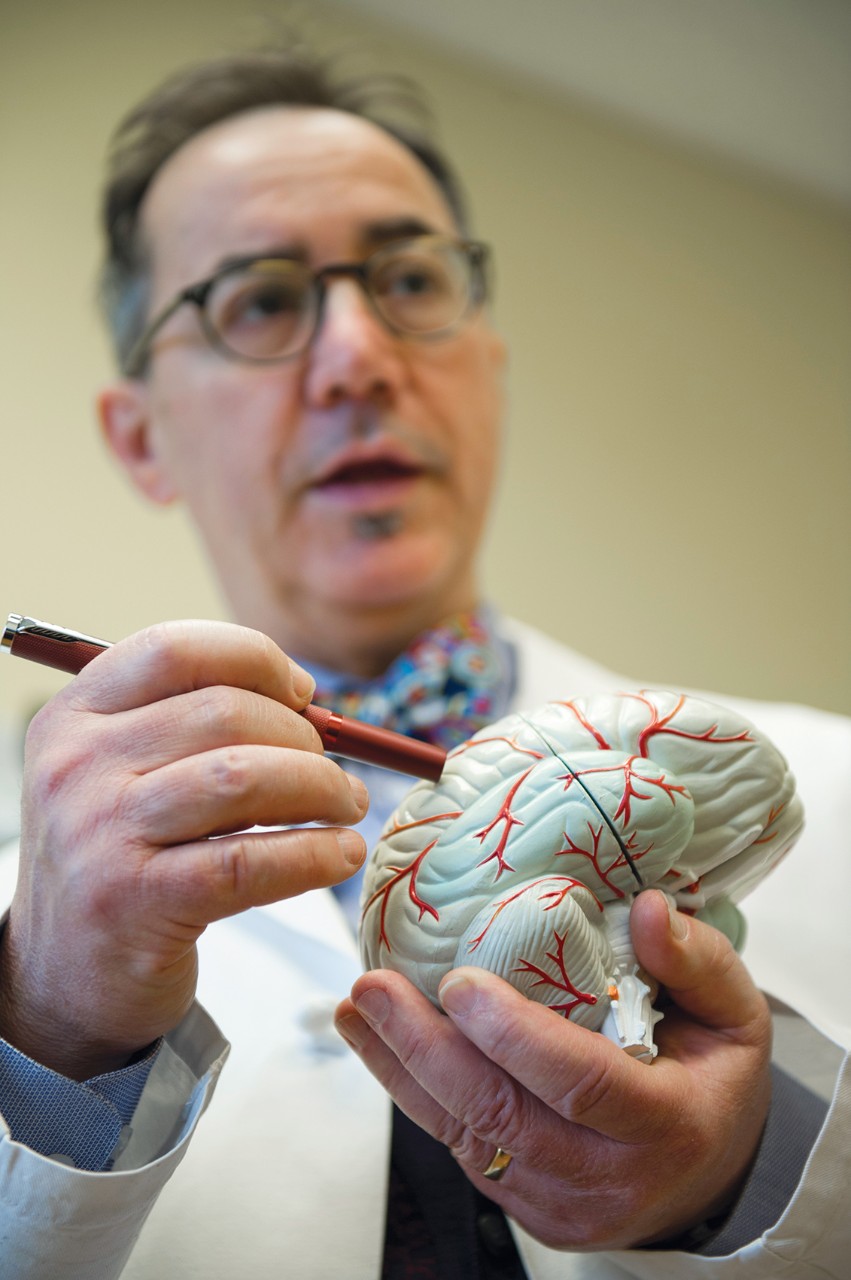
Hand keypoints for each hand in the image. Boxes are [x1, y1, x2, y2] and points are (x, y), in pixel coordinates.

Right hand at [0, 620, 367, 1079]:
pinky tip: (341, 854)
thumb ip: (193, 726)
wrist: (62, 977)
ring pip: (243, 778)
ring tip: (347, 806)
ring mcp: (99, 832)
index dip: (256, 660)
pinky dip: (312, 854)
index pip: (175, 648)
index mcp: (74, 716)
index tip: (303, 694)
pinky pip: (248, 861)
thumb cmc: (121, 859)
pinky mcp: (133, 901)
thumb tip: (305, 696)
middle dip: (304, 736)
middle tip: (334, 770)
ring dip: (320, 787)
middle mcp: (76, 765)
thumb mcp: (126, 774)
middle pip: (224, 711)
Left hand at [335, 889, 771, 1249]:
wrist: (710, 1175)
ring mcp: (559, 1202)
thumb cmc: (714, 1081)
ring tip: (357, 1009)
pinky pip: (461, 1147)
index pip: (581, 1085)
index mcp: (667, 1126)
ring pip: (466, 1136)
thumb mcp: (734, 1015)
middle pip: (501, 1118)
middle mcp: (607, 1178)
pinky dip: (415, 1090)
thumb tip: (646, 908)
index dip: (515, 1036)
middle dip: (426, 1049)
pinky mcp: (524, 1208)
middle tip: (375, 988)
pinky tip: (380, 1042)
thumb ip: (697, 960)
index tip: (460, 982)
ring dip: (402, 1068)